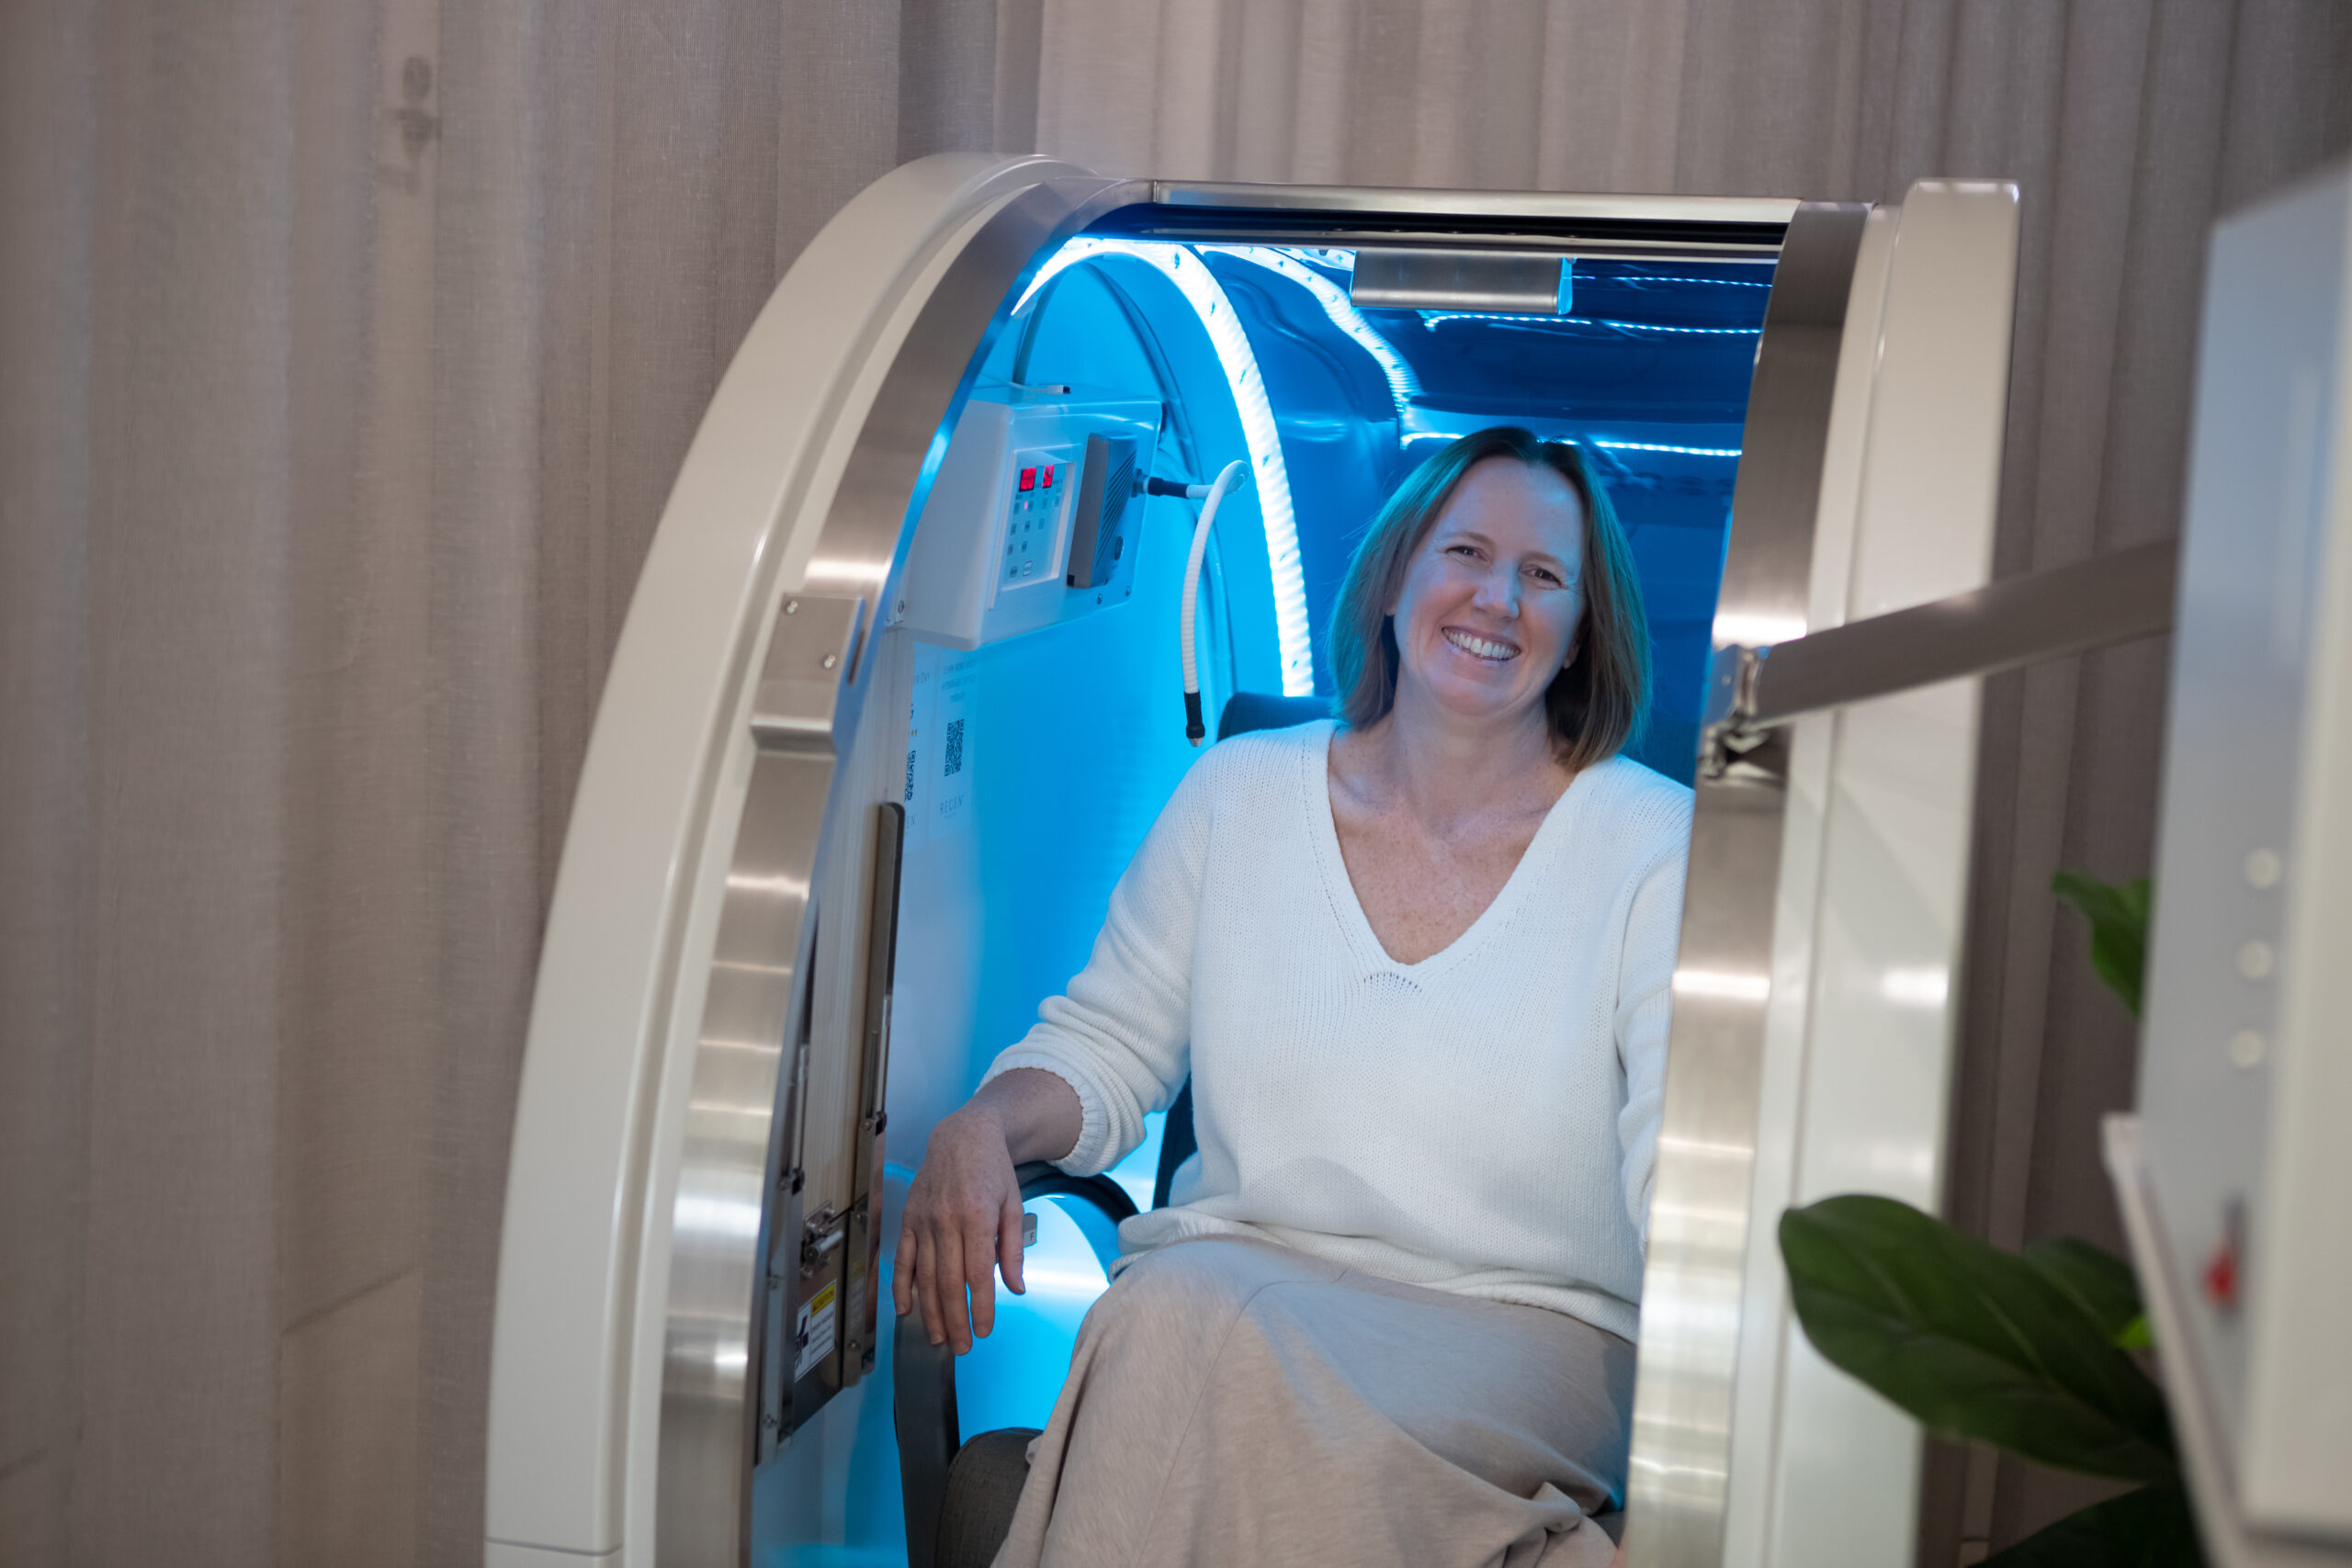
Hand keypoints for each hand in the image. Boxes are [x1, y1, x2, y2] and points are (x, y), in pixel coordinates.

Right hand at [893, 1104, 1027, 1353]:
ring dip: (931, 1312)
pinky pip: (903, 1259)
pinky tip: (906, 1310)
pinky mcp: (908, 1219)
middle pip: (948, 1282)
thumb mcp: (1014, 1204)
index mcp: (976, 1216)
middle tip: (962, 1346)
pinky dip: (902, 1286)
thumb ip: (1013, 1249)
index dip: (981, 1306)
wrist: (963, 1135)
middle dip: (955, 1319)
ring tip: (939, 1339)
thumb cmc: (993, 1169)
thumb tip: (1016, 1289)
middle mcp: (945, 1220)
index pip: (978, 1273)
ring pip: (925, 1276)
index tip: (985, 1330)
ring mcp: (923, 1221)